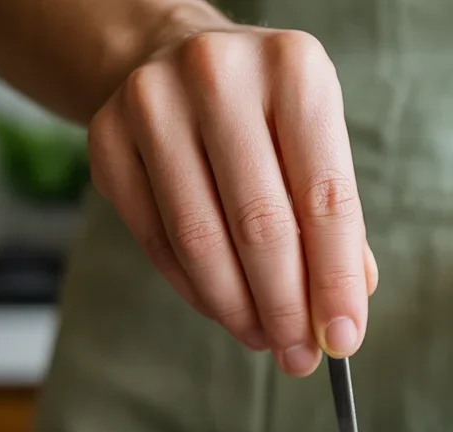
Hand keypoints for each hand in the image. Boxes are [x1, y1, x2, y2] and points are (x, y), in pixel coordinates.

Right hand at [87, 22, 376, 375]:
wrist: (172, 55)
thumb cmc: (263, 112)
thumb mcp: (316, 141)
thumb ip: (337, 221)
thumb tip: (346, 308)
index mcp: (293, 70)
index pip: (325, 198)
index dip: (335, 280)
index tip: (342, 338)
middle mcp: (219, 74)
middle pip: (260, 225)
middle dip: (285, 306)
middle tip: (298, 355)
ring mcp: (153, 103)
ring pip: (200, 239)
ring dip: (238, 307)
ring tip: (263, 338)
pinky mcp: (107, 139)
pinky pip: (156, 240)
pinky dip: (195, 289)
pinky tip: (223, 309)